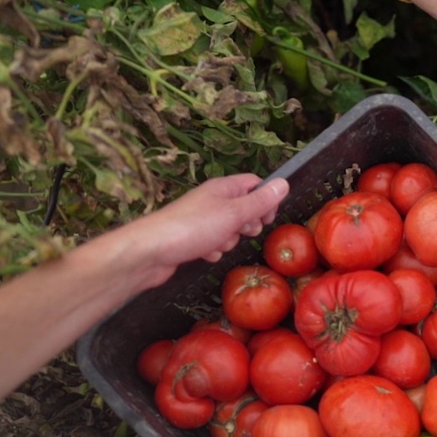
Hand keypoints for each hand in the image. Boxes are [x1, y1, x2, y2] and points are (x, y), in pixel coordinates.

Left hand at [122, 174, 288, 289]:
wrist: (152, 251)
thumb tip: (284, 183)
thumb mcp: (234, 213)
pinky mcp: (192, 238)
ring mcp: (201, 219)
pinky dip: (214, 250)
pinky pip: (214, 243)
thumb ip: (260, 201)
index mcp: (223, 188)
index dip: (266, 199)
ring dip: (230, 240)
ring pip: (230, 229)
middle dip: (248, 223)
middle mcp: (212, 200)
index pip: (254, 184)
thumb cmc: (193, 228)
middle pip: (244, 208)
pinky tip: (205, 253)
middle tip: (243, 231)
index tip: (268, 217)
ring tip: (218, 243)